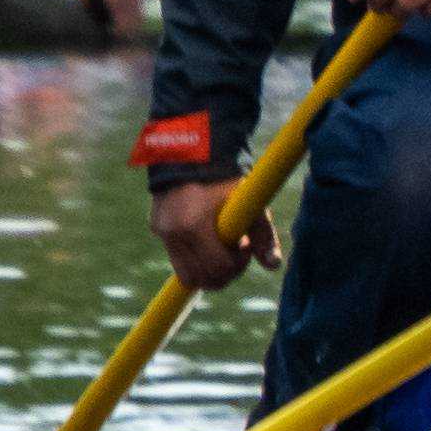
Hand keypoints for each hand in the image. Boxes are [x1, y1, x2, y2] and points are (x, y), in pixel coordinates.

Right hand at [151, 178, 276, 291]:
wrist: (193, 152)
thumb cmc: (226, 177)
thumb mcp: (249, 204)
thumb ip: (263, 235)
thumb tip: (274, 265)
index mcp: (194, 227)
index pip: (217, 269)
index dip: (237, 265)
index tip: (244, 245)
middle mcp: (173, 233)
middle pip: (199, 278)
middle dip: (222, 272)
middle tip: (235, 250)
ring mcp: (161, 231)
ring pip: (185, 273)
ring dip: (207, 269)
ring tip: (221, 246)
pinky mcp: (156, 227)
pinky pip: (177, 256)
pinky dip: (194, 257)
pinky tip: (208, 237)